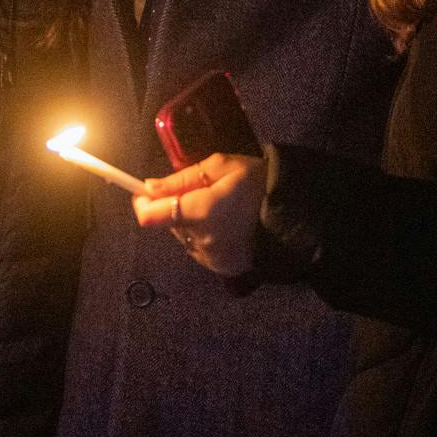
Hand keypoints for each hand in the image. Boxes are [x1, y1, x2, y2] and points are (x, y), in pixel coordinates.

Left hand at [132, 152, 264, 276]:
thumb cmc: (258, 183)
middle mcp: (202, 240)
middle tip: (203, 193)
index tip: (145, 192)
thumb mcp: (223, 167)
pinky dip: (206, 238)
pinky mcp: (222, 269)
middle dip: (176, 208)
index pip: (151, 217)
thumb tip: (149, 187)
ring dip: (192, 224)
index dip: (142, 203)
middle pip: (169, 224)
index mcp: (201, 211)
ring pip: (185, 238)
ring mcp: (211, 259)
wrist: (294, 216)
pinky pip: (201, 251)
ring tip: (221, 210)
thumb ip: (183, 178)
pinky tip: (227, 227)